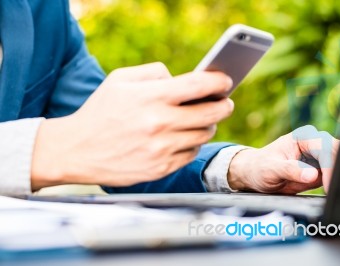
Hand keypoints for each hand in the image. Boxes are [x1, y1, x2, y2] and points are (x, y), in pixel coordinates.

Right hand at [31, 62, 233, 189]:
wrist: (77, 150)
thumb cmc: (100, 111)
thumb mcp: (120, 80)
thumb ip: (154, 72)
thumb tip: (181, 79)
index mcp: (151, 97)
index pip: (200, 86)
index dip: (219, 82)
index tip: (226, 81)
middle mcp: (160, 123)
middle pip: (211, 113)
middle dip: (224, 105)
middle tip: (225, 102)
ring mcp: (161, 149)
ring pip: (204, 134)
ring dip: (208, 125)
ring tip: (202, 120)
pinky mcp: (160, 168)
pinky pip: (191, 154)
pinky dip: (192, 144)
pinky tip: (183, 138)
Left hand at [227, 125, 339, 193]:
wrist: (255, 174)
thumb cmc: (260, 167)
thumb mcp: (271, 169)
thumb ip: (290, 170)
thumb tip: (312, 175)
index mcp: (303, 137)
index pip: (325, 149)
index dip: (329, 167)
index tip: (328, 185)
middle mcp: (315, 143)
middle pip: (338, 153)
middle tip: (338, 189)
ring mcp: (321, 157)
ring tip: (339, 191)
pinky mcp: (323, 170)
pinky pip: (336, 176)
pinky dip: (337, 183)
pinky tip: (335, 192)